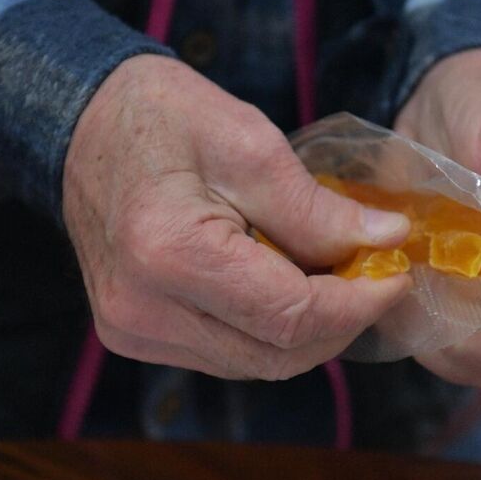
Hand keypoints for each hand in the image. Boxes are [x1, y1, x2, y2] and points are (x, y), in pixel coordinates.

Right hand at [62, 55, 411, 379]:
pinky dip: (267, 330)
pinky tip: (285, 287)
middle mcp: (143, 310)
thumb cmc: (163, 117)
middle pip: (276, 354)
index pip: (290, 316)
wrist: (84, 123)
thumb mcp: (250, 142)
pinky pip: (224, 354)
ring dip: (307, 331)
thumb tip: (387, 243)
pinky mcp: (132, 336)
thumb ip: (318, 208)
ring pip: (254, 362)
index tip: (396, 274)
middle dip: (339, 321)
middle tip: (375, 275)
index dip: (357, 304)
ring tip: (334, 277)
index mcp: (169, 255)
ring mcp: (132, 332)